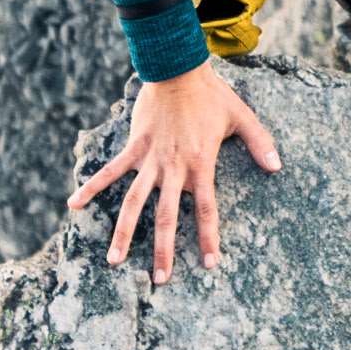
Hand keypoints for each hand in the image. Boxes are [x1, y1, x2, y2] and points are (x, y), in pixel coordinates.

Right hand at [67, 61, 280, 283]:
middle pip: (167, 216)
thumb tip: (277, 167)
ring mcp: (150, 159)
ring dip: (124, 232)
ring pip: (133, 203)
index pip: (206, 208)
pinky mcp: (132, 148)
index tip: (208, 264)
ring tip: (114, 261)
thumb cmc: (212, 96)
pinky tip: (73, 205)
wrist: (178, 70)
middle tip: (159, 280)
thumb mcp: (242, 117)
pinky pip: (109, 172)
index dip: (208, 236)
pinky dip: (91, 187)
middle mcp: (174, 167)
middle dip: (163, 249)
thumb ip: (260, 143)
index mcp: (201, 164)